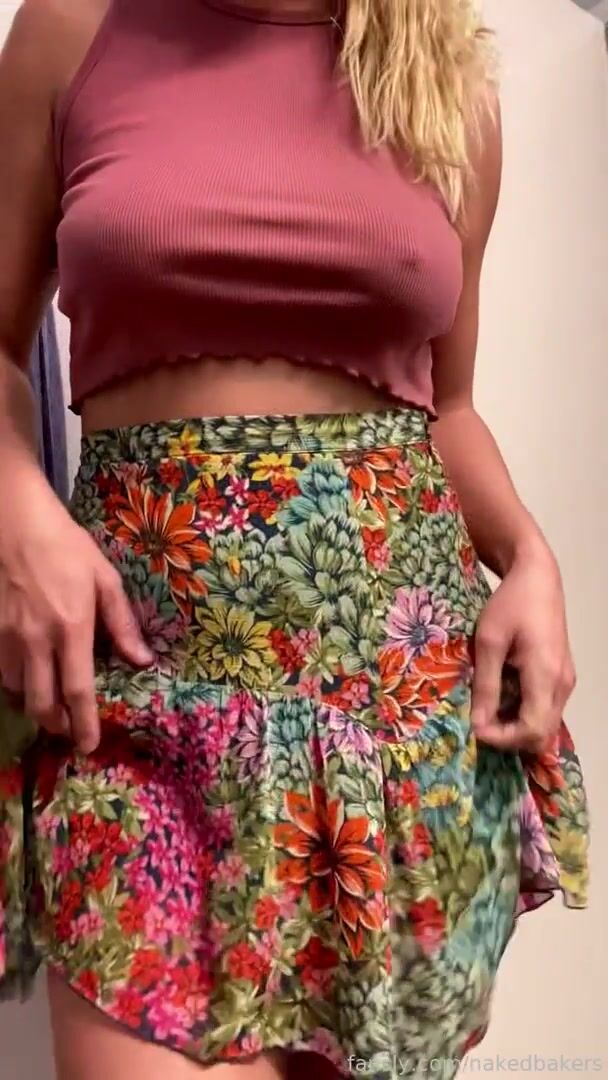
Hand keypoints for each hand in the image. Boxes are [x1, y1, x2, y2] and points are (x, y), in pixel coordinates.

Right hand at [0, 472, 152, 753]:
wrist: (13, 522)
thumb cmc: (66, 546)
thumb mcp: (105, 578)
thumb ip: (122, 623)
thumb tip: (143, 660)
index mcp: (71, 627)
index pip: (77, 690)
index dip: (83, 724)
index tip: (88, 746)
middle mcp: (36, 639)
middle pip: (42, 703)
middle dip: (57, 725)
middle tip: (70, 730)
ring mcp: (8, 637)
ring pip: (18, 692)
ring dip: (35, 705)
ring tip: (51, 706)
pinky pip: (2, 673)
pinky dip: (16, 685)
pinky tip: (29, 679)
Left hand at [471, 541, 574, 752]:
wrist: (537, 578)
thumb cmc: (511, 604)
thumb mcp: (489, 641)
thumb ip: (486, 685)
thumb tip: (478, 724)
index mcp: (545, 674)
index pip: (532, 729)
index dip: (503, 738)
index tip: (474, 729)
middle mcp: (563, 684)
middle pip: (542, 734)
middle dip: (509, 737)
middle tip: (479, 723)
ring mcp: (566, 681)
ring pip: (546, 724)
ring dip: (516, 727)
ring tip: (486, 711)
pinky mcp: (563, 676)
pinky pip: (547, 709)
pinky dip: (525, 714)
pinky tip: (501, 699)